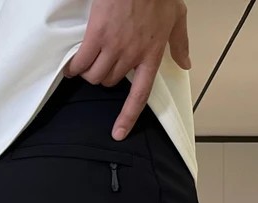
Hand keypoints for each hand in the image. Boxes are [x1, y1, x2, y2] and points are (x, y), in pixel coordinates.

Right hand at [65, 0, 190, 140]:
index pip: (140, 95)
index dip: (128, 117)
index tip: (118, 133)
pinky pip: (81, 62)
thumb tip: (186, 63)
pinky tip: (71, 66)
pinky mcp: (97, 34)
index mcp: (151, 55)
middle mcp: (132, 55)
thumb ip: (180, 43)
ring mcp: (114, 46)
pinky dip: (73, 67)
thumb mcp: (177, 16)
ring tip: (84, 66)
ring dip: (87, 74)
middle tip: (100, 68)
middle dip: (104, 79)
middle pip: (110, 83)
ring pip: (94, 76)